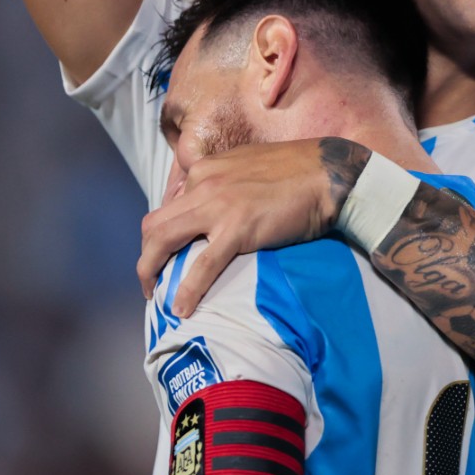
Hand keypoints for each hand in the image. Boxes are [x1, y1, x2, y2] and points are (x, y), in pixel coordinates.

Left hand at [138, 137, 340, 316]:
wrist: (328, 173)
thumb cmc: (297, 171)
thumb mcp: (248, 165)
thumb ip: (225, 182)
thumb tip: (210, 206)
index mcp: (205, 169)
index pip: (168, 205)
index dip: (162, 234)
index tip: (166, 254)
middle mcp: (203, 184)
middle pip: (154, 224)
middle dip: (146, 256)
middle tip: (152, 280)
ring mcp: (218, 206)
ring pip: (164, 241)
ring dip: (150, 270)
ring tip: (155, 295)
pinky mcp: (238, 229)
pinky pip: (203, 265)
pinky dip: (187, 289)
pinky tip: (182, 308)